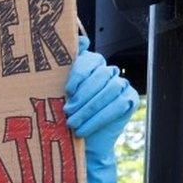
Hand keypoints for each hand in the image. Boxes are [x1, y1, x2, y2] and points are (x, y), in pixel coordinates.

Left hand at [64, 36, 139, 182]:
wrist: (82, 144)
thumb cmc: (63, 116)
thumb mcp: (53, 95)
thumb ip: (55, 72)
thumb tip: (65, 38)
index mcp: (90, 64)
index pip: (89, 60)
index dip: (78, 74)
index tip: (66, 90)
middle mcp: (108, 71)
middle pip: (100, 75)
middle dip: (82, 96)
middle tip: (67, 112)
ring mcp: (120, 85)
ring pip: (108, 91)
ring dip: (88, 110)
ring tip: (72, 124)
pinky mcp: (129, 100)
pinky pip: (117, 106)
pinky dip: (98, 119)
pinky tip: (83, 130)